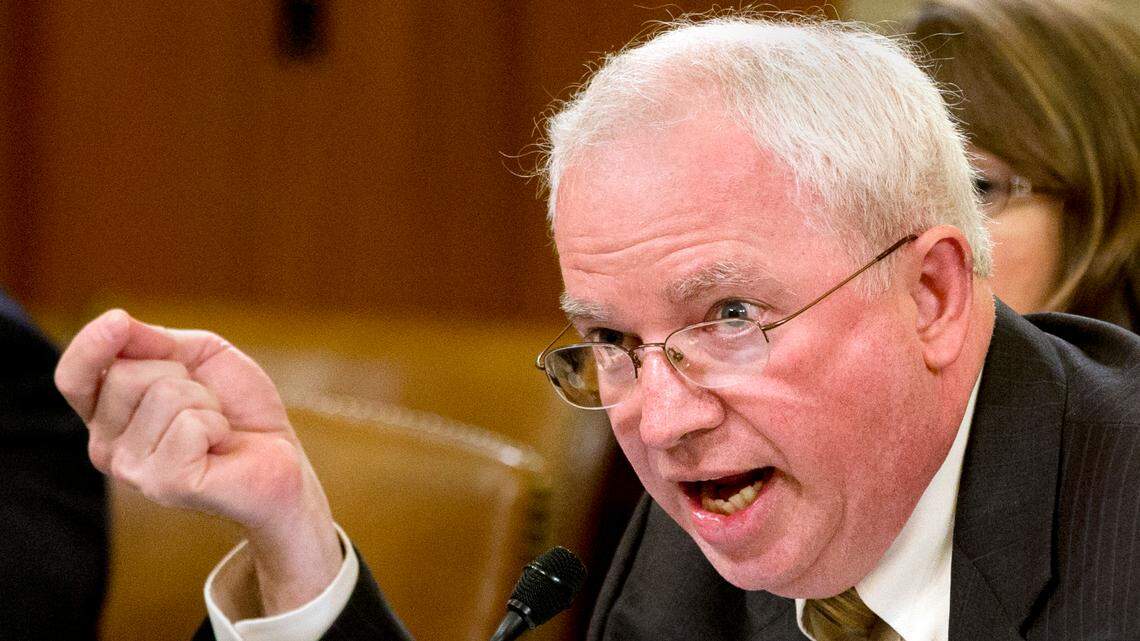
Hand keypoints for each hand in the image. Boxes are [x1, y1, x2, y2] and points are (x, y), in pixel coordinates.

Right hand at [55, 309, 341, 614]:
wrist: (279, 456)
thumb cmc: (237, 408)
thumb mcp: (199, 356)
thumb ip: (154, 340)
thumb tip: (117, 323)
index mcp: (108, 414)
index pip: (74, 376)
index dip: (89, 345)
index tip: (118, 321)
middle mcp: (107, 446)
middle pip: (125, 374)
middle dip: (181, 373)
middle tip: (205, 402)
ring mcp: (132, 470)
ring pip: (162, 394)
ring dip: (205, 401)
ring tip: (216, 427)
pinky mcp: (164, 485)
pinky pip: (189, 424)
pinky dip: (216, 424)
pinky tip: (220, 446)